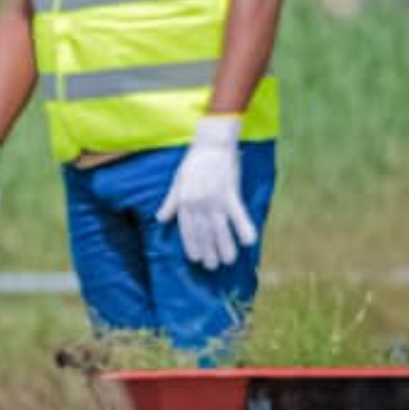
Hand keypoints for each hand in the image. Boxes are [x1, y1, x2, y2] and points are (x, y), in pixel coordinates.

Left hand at [156, 116, 256, 270]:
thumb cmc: (194, 162)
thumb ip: (170, 203)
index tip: (195, 259)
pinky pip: (238, 214)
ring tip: (228, 261)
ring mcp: (215, 199)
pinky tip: (249, 242)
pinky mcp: (231, 193)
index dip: (191, 245)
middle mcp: (198, 203)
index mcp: (184, 201)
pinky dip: (243, 228)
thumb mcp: (177, 182)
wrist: (212, 143)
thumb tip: (159, 219)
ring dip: (224, 246)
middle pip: (203, 232)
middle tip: (212, 266)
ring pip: (219, 228)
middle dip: (208, 251)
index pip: (187, 229)